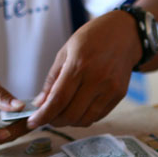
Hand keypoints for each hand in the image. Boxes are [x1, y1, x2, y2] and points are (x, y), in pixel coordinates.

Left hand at [27, 10, 139, 128]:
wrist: (125, 34)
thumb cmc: (92, 39)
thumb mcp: (66, 51)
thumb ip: (52, 79)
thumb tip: (40, 104)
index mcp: (79, 65)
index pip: (58, 99)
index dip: (43, 115)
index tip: (32, 123)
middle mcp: (97, 79)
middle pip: (71, 114)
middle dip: (55, 121)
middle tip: (47, 118)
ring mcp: (110, 89)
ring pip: (85, 120)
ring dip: (70, 122)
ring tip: (62, 113)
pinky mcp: (119, 95)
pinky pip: (98, 116)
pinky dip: (84, 117)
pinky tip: (78, 109)